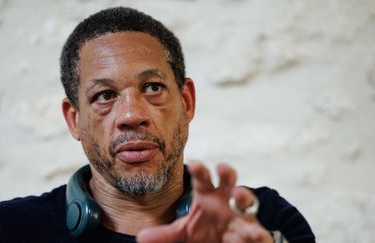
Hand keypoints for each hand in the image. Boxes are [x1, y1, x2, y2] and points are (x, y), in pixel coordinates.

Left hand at [137, 163, 272, 242]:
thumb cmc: (206, 232)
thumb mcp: (184, 233)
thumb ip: (166, 235)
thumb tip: (141, 237)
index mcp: (207, 196)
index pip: (202, 179)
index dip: (199, 170)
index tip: (194, 165)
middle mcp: (226, 201)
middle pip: (228, 181)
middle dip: (226, 173)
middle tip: (222, 168)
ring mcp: (241, 216)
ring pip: (246, 201)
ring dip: (244, 196)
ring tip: (239, 195)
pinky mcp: (253, 232)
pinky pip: (258, 231)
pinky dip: (259, 233)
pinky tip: (258, 235)